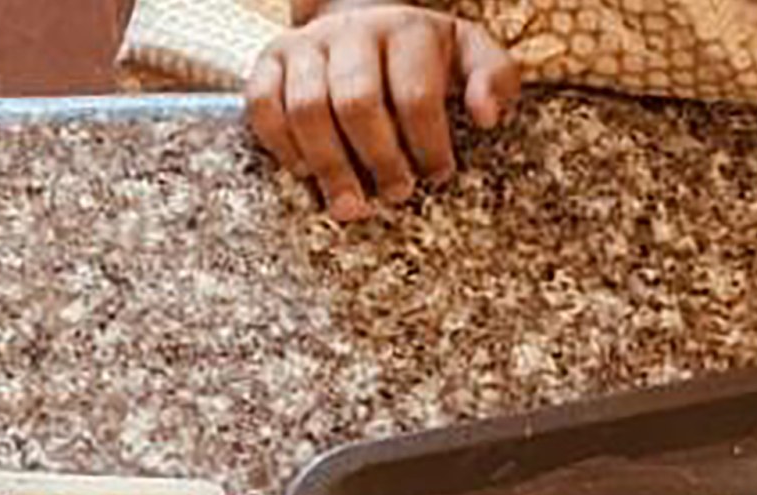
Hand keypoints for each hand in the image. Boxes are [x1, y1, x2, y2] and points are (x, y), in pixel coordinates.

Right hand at [245, 6, 521, 221]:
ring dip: (330, 167)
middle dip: (379, 160)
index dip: (427, 144)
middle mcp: (351, 31)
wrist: (360, 25)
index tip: (437, 175)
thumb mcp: (469, 55)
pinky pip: (262, 107)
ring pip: (307, 110)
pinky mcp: (269, 61)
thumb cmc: (421, 58)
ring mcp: (305, 45)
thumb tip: (485, 115)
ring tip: (350, 207)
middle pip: (357, 104)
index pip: (415, 93)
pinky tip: (305, 173)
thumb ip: (495, 77)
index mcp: (406, 29)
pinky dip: (281, 146)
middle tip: (395, 195)